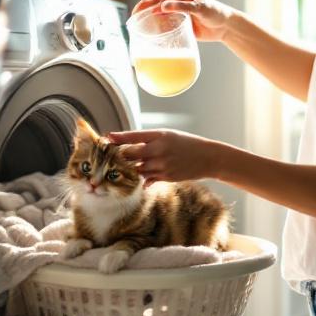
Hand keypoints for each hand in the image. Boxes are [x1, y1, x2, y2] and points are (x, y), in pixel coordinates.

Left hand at [107, 128, 229, 183]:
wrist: (208, 158)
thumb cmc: (187, 144)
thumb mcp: (169, 136)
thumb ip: (150, 140)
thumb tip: (130, 145)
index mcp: (159, 136)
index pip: (133, 136)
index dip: (118, 138)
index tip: (106, 138)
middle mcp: (159, 150)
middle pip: (131, 154)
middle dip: (119, 155)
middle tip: (108, 156)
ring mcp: (162, 165)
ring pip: (137, 168)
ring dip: (128, 169)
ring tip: (118, 169)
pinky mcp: (166, 177)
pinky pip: (147, 179)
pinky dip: (141, 179)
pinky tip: (138, 179)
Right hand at [131, 0, 236, 42]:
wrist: (226, 26)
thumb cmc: (216, 12)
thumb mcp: (199, 8)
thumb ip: (182, 6)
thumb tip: (163, 6)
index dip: (145, 3)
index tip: (136, 11)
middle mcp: (177, 1)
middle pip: (155, 6)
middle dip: (144, 12)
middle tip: (133, 22)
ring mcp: (178, 13)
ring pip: (159, 16)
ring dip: (149, 21)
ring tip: (139, 29)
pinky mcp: (181, 24)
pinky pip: (166, 26)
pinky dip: (158, 29)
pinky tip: (152, 36)